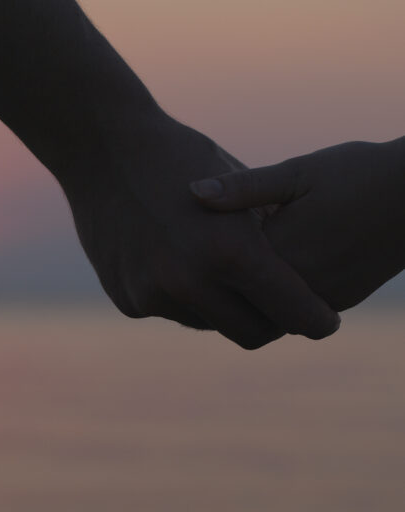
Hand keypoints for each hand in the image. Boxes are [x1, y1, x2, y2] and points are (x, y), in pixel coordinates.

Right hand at [60, 113, 339, 348]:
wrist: (100, 148)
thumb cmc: (178, 157)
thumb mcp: (237, 189)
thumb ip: (264, 241)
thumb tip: (293, 281)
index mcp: (229, 250)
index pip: (292, 312)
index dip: (315, 320)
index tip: (324, 322)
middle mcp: (189, 282)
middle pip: (252, 333)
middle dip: (269, 322)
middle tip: (274, 303)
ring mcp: (152, 295)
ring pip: (207, 323)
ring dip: (219, 306)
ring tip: (213, 267)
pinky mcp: (127, 300)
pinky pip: (170, 312)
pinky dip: (179, 295)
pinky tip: (169, 257)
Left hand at [191, 139, 404, 310]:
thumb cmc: (360, 174)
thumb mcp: (298, 172)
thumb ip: (244, 188)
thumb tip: (193, 192)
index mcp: (280, 252)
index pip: (222, 270)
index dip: (199, 258)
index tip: (181, 246)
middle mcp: (298, 285)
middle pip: (241, 297)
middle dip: (219, 283)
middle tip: (194, 263)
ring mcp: (323, 298)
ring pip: (268, 310)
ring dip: (248, 292)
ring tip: (227, 269)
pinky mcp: (341, 300)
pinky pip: (295, 310)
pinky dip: (277, 295)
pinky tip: (267, 271)